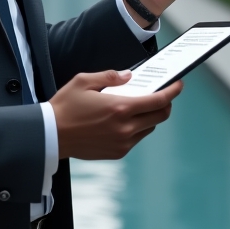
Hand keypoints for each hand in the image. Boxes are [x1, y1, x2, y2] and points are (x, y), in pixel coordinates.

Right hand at [50, 69, 182, 159]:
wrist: (51, 135)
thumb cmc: (65, 106)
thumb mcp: (84, 81)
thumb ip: (109, 77)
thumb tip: (129, 76)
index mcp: (119, 108)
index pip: (157, 101)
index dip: (172, 92)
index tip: (178, 85)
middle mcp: (125, 128)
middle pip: (159, 117)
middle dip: (165, 104)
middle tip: (162, 94)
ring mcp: (122, 143)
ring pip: (149, 128)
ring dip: (150, 117)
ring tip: (139, 105)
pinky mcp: (117, 152)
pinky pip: (136, 139)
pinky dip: (137, 128)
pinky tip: (124, 120)